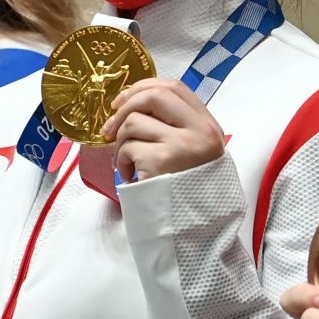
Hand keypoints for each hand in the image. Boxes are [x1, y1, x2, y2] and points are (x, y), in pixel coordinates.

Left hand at [101, 76, 224, 180]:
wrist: (193, 232)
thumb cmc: (186, 192)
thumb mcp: (194, 153)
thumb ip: (175, 127)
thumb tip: (131, 105)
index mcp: (208, 126)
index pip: (175, 87)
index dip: (144, 86)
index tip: (124, 99)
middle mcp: (199, 132)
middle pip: (154, 96)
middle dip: (125, 107)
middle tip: (110, 126)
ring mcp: (181, 146)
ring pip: (135, 122)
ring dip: (120, 142)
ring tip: (124, 161)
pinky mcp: (161, 163)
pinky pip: (128, 148)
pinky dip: (121, 161)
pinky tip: (129, 176)